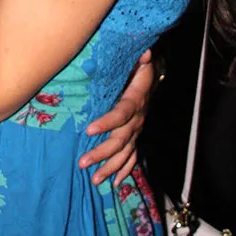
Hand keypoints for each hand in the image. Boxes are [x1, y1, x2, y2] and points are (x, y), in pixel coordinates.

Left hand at [79, 50, 153, 185]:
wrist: (152, 73)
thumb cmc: (140, 64)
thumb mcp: (139, 57)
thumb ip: (138, 56)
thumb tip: (144, 53)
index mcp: (136, 99)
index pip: (121, 114)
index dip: (107, 123)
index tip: (89, 130)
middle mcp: (138, 118)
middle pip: (121, 140)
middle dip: (102, 153)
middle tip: (83, 163)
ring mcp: (138, 129)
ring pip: (125, 153)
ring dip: (110, 167)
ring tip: (94, 180)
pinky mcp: (136, 134)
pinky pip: (133, 156)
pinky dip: (124, 170)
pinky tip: (114, 182)